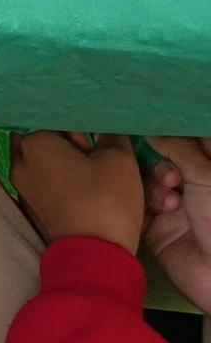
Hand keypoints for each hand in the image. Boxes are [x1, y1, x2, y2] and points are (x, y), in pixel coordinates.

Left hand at [12, 131, 145, 254]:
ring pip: (44, 162)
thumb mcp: (119, 160)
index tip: (94, 142)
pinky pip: (44, 184)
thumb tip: (105, 127)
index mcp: (33, 142)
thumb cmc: (105, 202)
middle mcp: (18, 161)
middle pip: (44, 139)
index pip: (52, 117)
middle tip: (92, 157)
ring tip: (93, 177)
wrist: (94, 256)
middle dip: (68, 144)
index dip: (79, 127)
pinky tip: (84, 193)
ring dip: (66, 164)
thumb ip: (111, 134)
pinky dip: (61, 183)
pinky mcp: (30, 207)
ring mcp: (21, 187)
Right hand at [144, 137, 210, 312]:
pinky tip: (158, 210)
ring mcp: (175, 206)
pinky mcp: (156, 225)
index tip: (147, 117)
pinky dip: (143, 203)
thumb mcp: (206, 176)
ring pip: (147, 179)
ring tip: (168, 197)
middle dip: (160, 160)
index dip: (171, 129)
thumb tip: (150, 129)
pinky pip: (138, 204)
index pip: (190, 139)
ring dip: (154, 183)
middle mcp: (194, 185)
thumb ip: (177, 147)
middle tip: (168, 173)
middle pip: (164, 158)